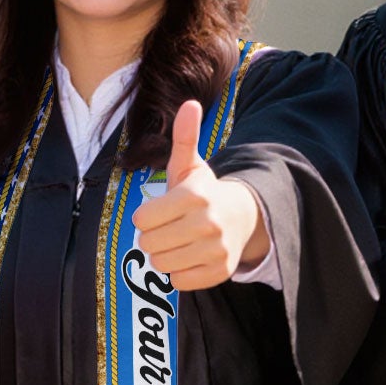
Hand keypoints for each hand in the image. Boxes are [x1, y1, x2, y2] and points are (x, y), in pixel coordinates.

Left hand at [129, 100, 266, 290]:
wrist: (242, 217)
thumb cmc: (204, 192)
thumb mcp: (191, 165)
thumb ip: (184, 137)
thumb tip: (190, 103)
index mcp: (196, 196)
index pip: (142, 220)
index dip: (145, 217)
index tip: (159, 212)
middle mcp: (208, 224)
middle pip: (149, 244)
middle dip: (153, 237)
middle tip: (168, 228)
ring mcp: (216, 250)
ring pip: (161, 265)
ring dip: (164, 255)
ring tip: (178, 242)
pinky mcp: (220, 272)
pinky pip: (178, 281)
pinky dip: (179, 272)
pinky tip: (189, 256)